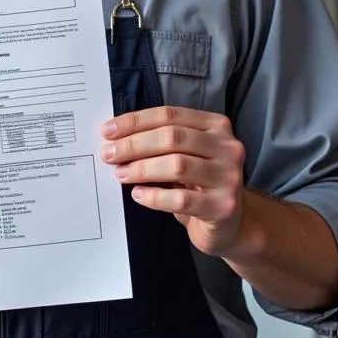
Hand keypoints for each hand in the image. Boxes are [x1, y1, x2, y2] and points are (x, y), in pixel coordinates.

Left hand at [100, 106, 247, 257]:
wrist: (230, 223)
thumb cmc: (198, 183)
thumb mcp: (186, 154)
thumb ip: (160, 141)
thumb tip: (115, 138)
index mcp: (216, 125)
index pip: (169, 115)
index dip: (135, 121)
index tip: (107, 131)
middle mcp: (227, 147)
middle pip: (172, 137)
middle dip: (134, 144)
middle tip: (108, 154)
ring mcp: (229, 177)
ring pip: (177, 165)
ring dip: (141, 169)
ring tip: (120, 174)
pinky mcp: (223, 206)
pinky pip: (181, 199)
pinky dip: (154, 196)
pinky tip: (138, 194)